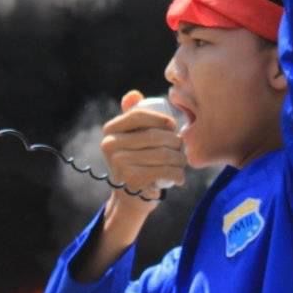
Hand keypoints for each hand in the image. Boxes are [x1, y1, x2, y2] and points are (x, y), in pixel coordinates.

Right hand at [102, 91, 185, 206]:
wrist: (130, 197)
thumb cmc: (136, 161)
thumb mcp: (131, 138)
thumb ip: (132, 115)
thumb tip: (134, 94)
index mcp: (110, 131)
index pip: (138, 115)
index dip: (160, 118)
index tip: (173, 126)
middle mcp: (110, 145)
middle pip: (153, 136)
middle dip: (175, 141)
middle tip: (182, 148)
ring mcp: (119, 163)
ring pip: (162, 154)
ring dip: (179, 159)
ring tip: (182, 162)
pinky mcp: (132, 180)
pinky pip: (164, 171)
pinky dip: (177, 174)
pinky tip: (180, 177)